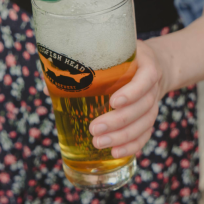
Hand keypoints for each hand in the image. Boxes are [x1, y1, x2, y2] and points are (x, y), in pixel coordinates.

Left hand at [88, 40, 165, 158]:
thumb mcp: (112, 51)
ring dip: (122, 136)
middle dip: (118, 120)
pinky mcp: (149, 117)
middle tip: (94, 128)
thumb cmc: (123, 57)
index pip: (146, 78)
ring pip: (144, 123)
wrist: (153, 64)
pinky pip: (145, 134)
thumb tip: (49, 81)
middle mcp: (153, 86)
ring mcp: (154, 103)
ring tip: (99, 143)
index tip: (113, 101)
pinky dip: (131, 145)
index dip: (132, 92)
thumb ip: (87, 61)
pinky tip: (115, 153)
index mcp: (145, 64)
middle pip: (142, 106)